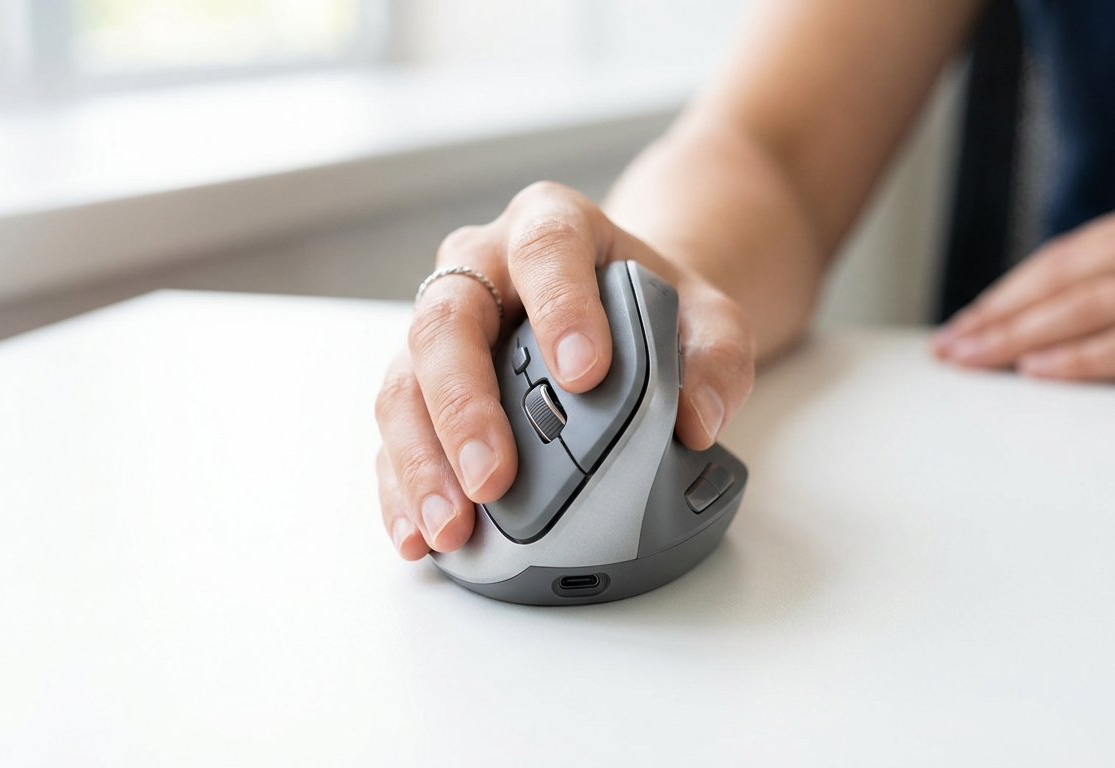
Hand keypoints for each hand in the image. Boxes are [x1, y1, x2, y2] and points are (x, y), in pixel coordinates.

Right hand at [375, 182, 755, 558]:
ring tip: (451, 526)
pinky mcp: (421, 383)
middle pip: (447, 322)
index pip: (545, 252)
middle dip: (464, 407)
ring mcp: (442, 325)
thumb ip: (719, 358)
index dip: (558, 307)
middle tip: (494, 479)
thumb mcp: (710, 317)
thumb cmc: (655, 307)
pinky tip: (417, 534)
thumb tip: (697, 420)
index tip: (583, 375)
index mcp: (551, 227)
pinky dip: (402, 486)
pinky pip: (396, 431)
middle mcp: (480, 267)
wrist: (623, 309)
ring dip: (422, 460)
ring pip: (405, 381)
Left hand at [932, 185, 1114, 384]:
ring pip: (1091, 308)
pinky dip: (1084, 360)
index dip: (1007, 290)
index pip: (1066, 255)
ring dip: (1020, 338)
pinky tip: (1038, 373)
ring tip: (974, 360)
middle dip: (998, 316)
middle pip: (1066, 279)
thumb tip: (1049, 321)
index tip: (964, 320)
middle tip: (949, 348)